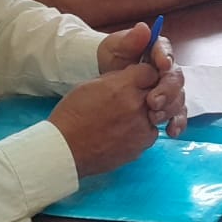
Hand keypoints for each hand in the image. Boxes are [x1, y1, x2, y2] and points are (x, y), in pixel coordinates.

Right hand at [47, 65, 164, 176]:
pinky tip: (123, 133)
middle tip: (130, 100)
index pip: (150, 72)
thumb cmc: (72, 116)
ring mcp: (141, 127)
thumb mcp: (90, 85)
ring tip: (122, 119)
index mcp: (123, 86)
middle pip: (156, 92)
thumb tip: (130, 77)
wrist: (65, 149)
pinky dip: (141, 132)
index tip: (139, 80)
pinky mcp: (140, 146)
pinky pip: (150, 133)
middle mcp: (136, 105)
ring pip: (156, 114)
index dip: (144, 76)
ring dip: (145, 114)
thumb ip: (116, 79)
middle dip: (146, 94)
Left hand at [97, 22, 186, 135]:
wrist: (104, 86)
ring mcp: (169, 89)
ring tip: (154, 117)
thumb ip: (128, 41)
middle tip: (153, 101)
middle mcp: (167, 70)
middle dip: (167, 90)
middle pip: (176, 78)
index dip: (166, 57)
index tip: (162, 64)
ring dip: (170, 108)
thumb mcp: (113, 49)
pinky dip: (177, 123)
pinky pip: (179, 115)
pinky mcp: (168, 107)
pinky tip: (171, 131)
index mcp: (156, 51)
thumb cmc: (111, 62)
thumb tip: (144, 28)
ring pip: (179, 98)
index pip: (166, 51)